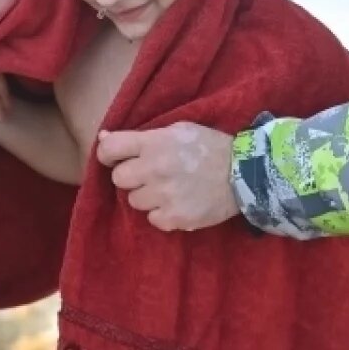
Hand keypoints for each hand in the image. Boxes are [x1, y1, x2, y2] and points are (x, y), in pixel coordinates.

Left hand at [96, 122, 238, 231]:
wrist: (245, 174)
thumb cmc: (209, 146)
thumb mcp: (178, 130)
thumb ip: (142, 136)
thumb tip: (104, 138)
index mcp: (154, 143)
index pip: (109, 149)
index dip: (107, 154)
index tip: (115, 157)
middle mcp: (154, 169)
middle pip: (119, 178)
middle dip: (131, 176)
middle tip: (150, 173)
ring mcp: (164, 196)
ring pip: (134, 201)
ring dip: (147, 196)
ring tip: (168, 188)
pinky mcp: (174, 218)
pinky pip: (152, 219)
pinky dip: (162, 213)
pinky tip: (178, 202)